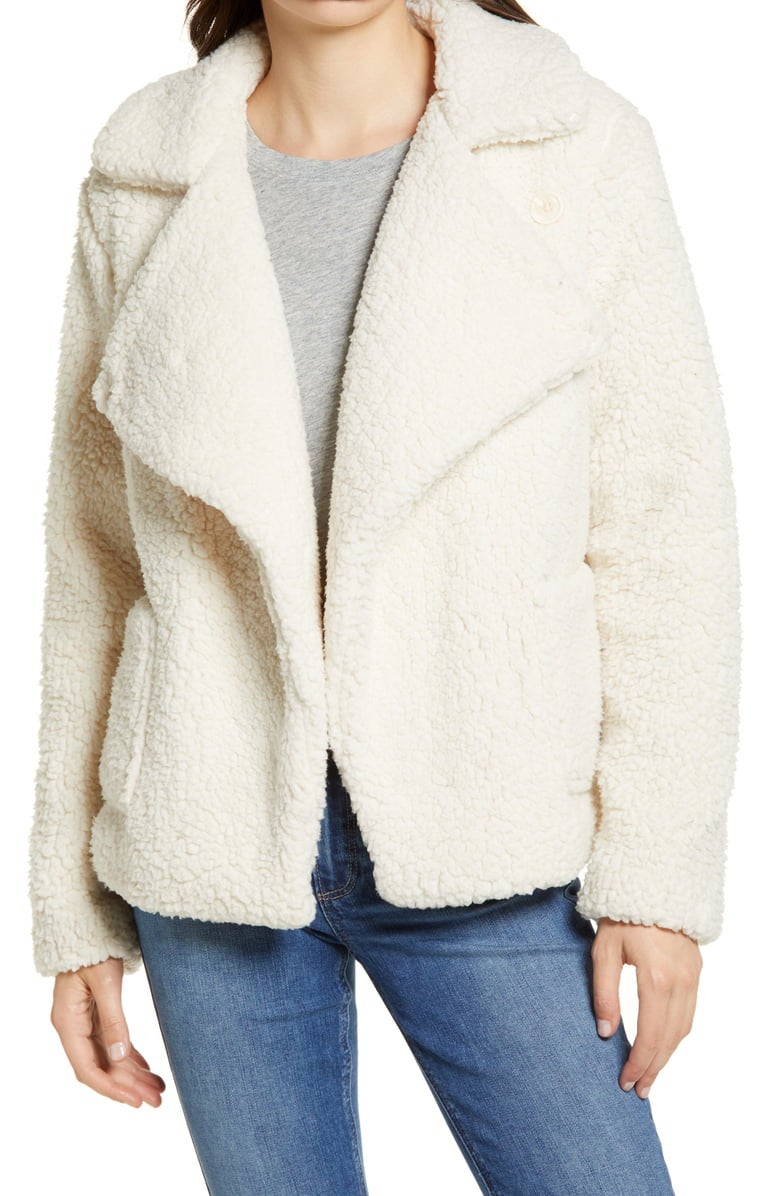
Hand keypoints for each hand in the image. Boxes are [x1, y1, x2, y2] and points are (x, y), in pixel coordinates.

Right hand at [50, 956, 165, 1107]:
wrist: (89, 921)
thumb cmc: (94, 946)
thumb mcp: (106, 981)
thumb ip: (113, 1019)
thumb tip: (120, 1058)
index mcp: (68, 1022)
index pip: (88, 1069)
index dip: (111, 1088)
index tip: (135, 1101)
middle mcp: (73, 1026)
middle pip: (101, 1067)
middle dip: (127, 1086)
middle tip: (156, 1100)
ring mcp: (84, 1020)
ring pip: (109, 1057)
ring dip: (132, 1074)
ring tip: (158, 1089)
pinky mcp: (96, 1013)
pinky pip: (112, 1043)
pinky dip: (130, 1057)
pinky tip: (146, 1069)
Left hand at [590, 919, 701, 1099]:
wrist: (653, 883)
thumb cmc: (621, 914)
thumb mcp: (603, 951)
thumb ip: (604, 993)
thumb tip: (605, 1033)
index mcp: (655, 978)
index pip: (650, 1035)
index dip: (638, 1062)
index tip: (626, 1081)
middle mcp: (680, 981)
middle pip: (670, 1039)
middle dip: (654, 1068)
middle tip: (639, 1090)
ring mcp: (692, 976)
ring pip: (684, 1028)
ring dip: (668, 1055)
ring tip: (651, 1074)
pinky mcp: (695, 971)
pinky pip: (690, 1012)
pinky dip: (677, 1034)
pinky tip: (664, 1044)